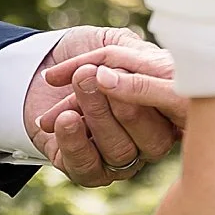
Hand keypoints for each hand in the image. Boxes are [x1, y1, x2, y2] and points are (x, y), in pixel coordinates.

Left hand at [24, 27, 182, 186]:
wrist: (40, 65)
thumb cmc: (84, 53)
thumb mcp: (112, 43)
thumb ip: (135, 54)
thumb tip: (153, 69)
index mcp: (165, 110)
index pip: (173, 111)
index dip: (150, 91)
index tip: (121, 68)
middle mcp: (149, 140)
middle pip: (152, 138)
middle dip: (121, 104)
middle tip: (92, 73)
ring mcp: (122, 159)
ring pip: (120, 151)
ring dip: (97, 115)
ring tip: (78, 84)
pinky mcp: (88, 171)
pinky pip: (88, 167)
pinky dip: (75, 141)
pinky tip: (65, 118)